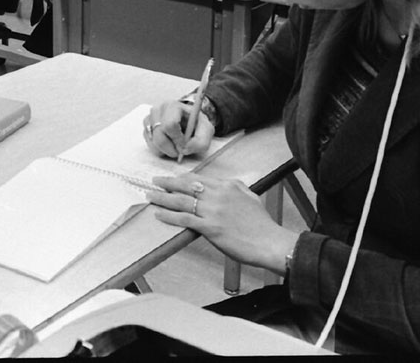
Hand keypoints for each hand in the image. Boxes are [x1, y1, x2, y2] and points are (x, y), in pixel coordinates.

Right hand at [144, 100, 213, 159]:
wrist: (188, 121)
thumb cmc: (196, 124)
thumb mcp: (206, 131)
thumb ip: (201, 141)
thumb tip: (184, 149)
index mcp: (173, 106)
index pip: (170, 125)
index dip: (178, 139)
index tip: (185, 144)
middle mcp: (157, 110)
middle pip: (159, 136)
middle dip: (171, 148)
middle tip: (180, 149)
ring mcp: (149, 120)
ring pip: (153, 142)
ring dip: (166, 150)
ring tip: (175, 145)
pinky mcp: (146, 129)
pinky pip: (150, 145)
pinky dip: (160, 150)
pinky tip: (169, 144)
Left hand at [146, 173, 301, 271]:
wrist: (269, 242)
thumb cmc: (261, 223)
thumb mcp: (250, 197)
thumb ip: (235, 188)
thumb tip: (223, 184)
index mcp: (228, 186)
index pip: (199, 179)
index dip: (182, 179)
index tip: (172, 179)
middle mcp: (218, 195)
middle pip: (186, 186)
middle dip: (167, 183)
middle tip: (154, 181)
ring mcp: (213, 211)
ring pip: (181, 201)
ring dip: (162, 197)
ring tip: (150, 195)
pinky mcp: (210, 227)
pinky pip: (184, 219)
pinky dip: (169, 215)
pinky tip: (158, 213)